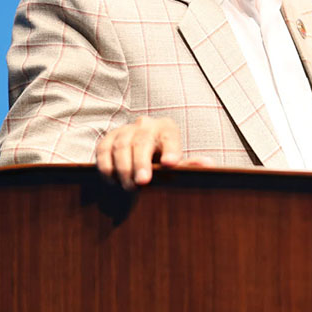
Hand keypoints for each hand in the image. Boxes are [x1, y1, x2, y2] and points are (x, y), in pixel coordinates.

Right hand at [95, 116, 213, 188]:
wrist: (141, 150)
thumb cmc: (163, 158)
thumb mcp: (177, 161)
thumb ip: (190, 164)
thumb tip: (209, 164)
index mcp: (167, 129)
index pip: (170, 137)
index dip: (171, 149)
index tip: (171, 164)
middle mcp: (146, 125)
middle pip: (142, 142)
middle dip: (141, 163)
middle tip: (142, 182)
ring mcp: (125, 130)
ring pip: (121, 146)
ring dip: (123, 168)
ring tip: (129, 186)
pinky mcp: (108, 138)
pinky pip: (103, 150)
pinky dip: (106, 166)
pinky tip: (112, 180)